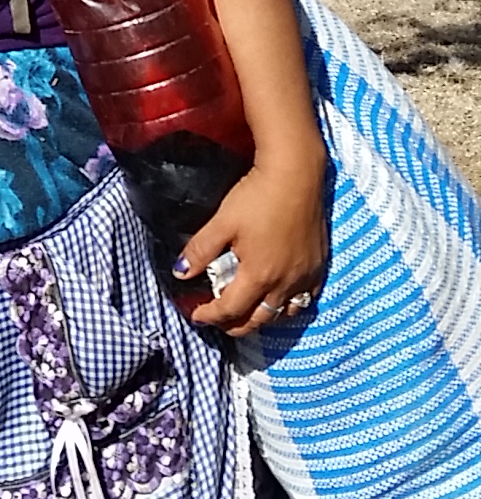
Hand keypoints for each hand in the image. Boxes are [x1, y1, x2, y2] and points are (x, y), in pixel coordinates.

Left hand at [180, 149, 327, 337]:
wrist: (296, 173)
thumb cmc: (257, 196)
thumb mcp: (222, 222)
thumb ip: (200, 250)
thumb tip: (180, 273)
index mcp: (259, 276)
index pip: (230, 309)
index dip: (210, 315)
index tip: (197, 315)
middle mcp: (285, 283)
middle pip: (259, 319)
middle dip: (235, 325)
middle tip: (219, 321)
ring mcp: (305, 276)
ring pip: (285, 313)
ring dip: (264, 317)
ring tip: (248, 312)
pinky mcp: (319, 265)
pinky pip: (306, 297)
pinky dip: (290, 304)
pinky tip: (281, 297)